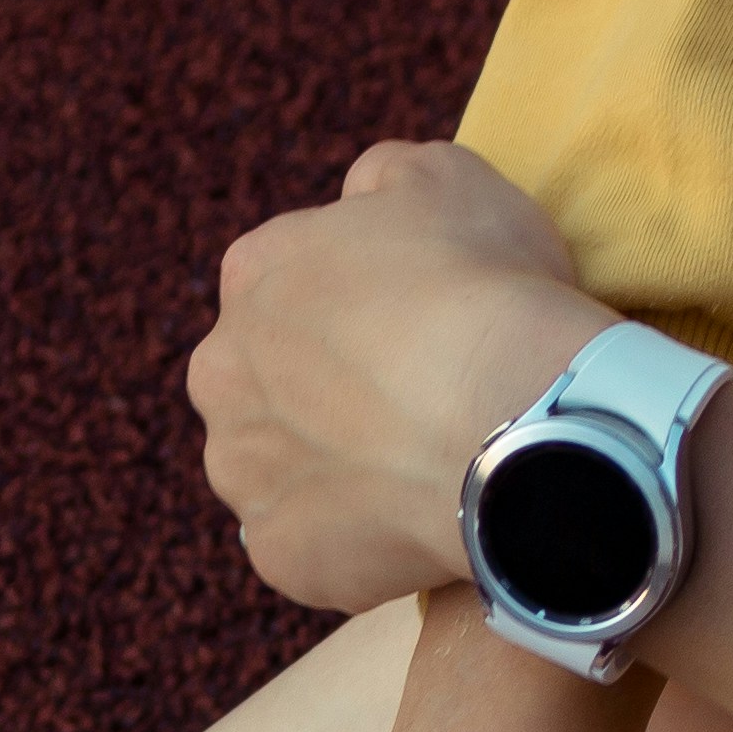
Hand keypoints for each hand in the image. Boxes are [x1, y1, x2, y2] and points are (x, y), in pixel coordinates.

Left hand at [190, 141, 612, 614]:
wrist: (511, 419)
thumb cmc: (485, 289)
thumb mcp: (445, 178)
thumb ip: (385, 180)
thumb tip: (364, 195)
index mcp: (255, 272)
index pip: (290, 284)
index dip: (359, 306)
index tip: (414, 326)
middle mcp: (222, 370)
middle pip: (267, 380)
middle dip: (324, 391)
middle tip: (412, 403)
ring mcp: (243, 470)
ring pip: (277, 469)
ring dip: (331, 469)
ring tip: (415, 469)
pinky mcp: (280, 553)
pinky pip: (310, 549)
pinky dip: (355, 541)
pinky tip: (412, 523)